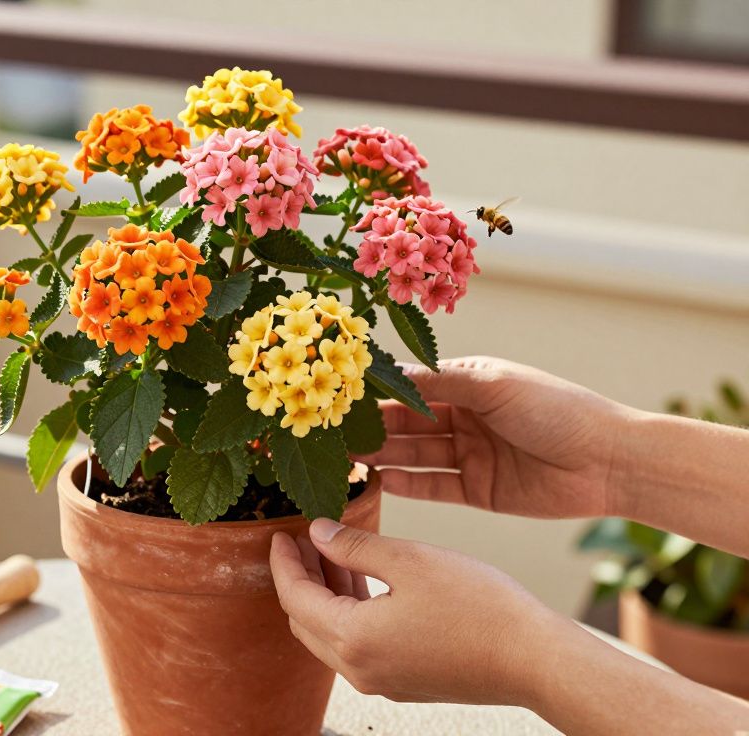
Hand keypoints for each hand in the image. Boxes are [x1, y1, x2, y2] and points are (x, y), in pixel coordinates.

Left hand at [270, 520, 561, 705]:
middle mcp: (359, 670)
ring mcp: (382, 680)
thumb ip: (354, 547)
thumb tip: (317, 533)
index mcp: (353, 639)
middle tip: (303, 540)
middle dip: (299, 578)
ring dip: (325, 595)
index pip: (293, 597)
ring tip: (332, 552)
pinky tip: (364, 581)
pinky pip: (358, 646)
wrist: (535, 660)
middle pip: (304, 621)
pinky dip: (349, 613)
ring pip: (331, 635)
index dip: (282, 562)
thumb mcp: (410, 560)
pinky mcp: (404, 681)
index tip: (279, 534)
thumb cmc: (480, 608)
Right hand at [359, 356, 634, 518]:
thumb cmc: (557, 410)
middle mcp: (465, 418)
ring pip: (415, 455)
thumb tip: (389, 374)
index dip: (378, 393)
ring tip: (347, 459)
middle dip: (372, 427)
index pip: (412, 387)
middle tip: (333, 434)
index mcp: (468, 384)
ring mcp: (470, 455)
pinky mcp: (478, 491)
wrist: (609, 462)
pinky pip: (432, 487)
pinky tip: (379, 482)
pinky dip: (406, 485)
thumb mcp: (493, 386)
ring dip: (383, 456)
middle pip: (407, 423)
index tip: (340, 397)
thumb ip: (439, 384)